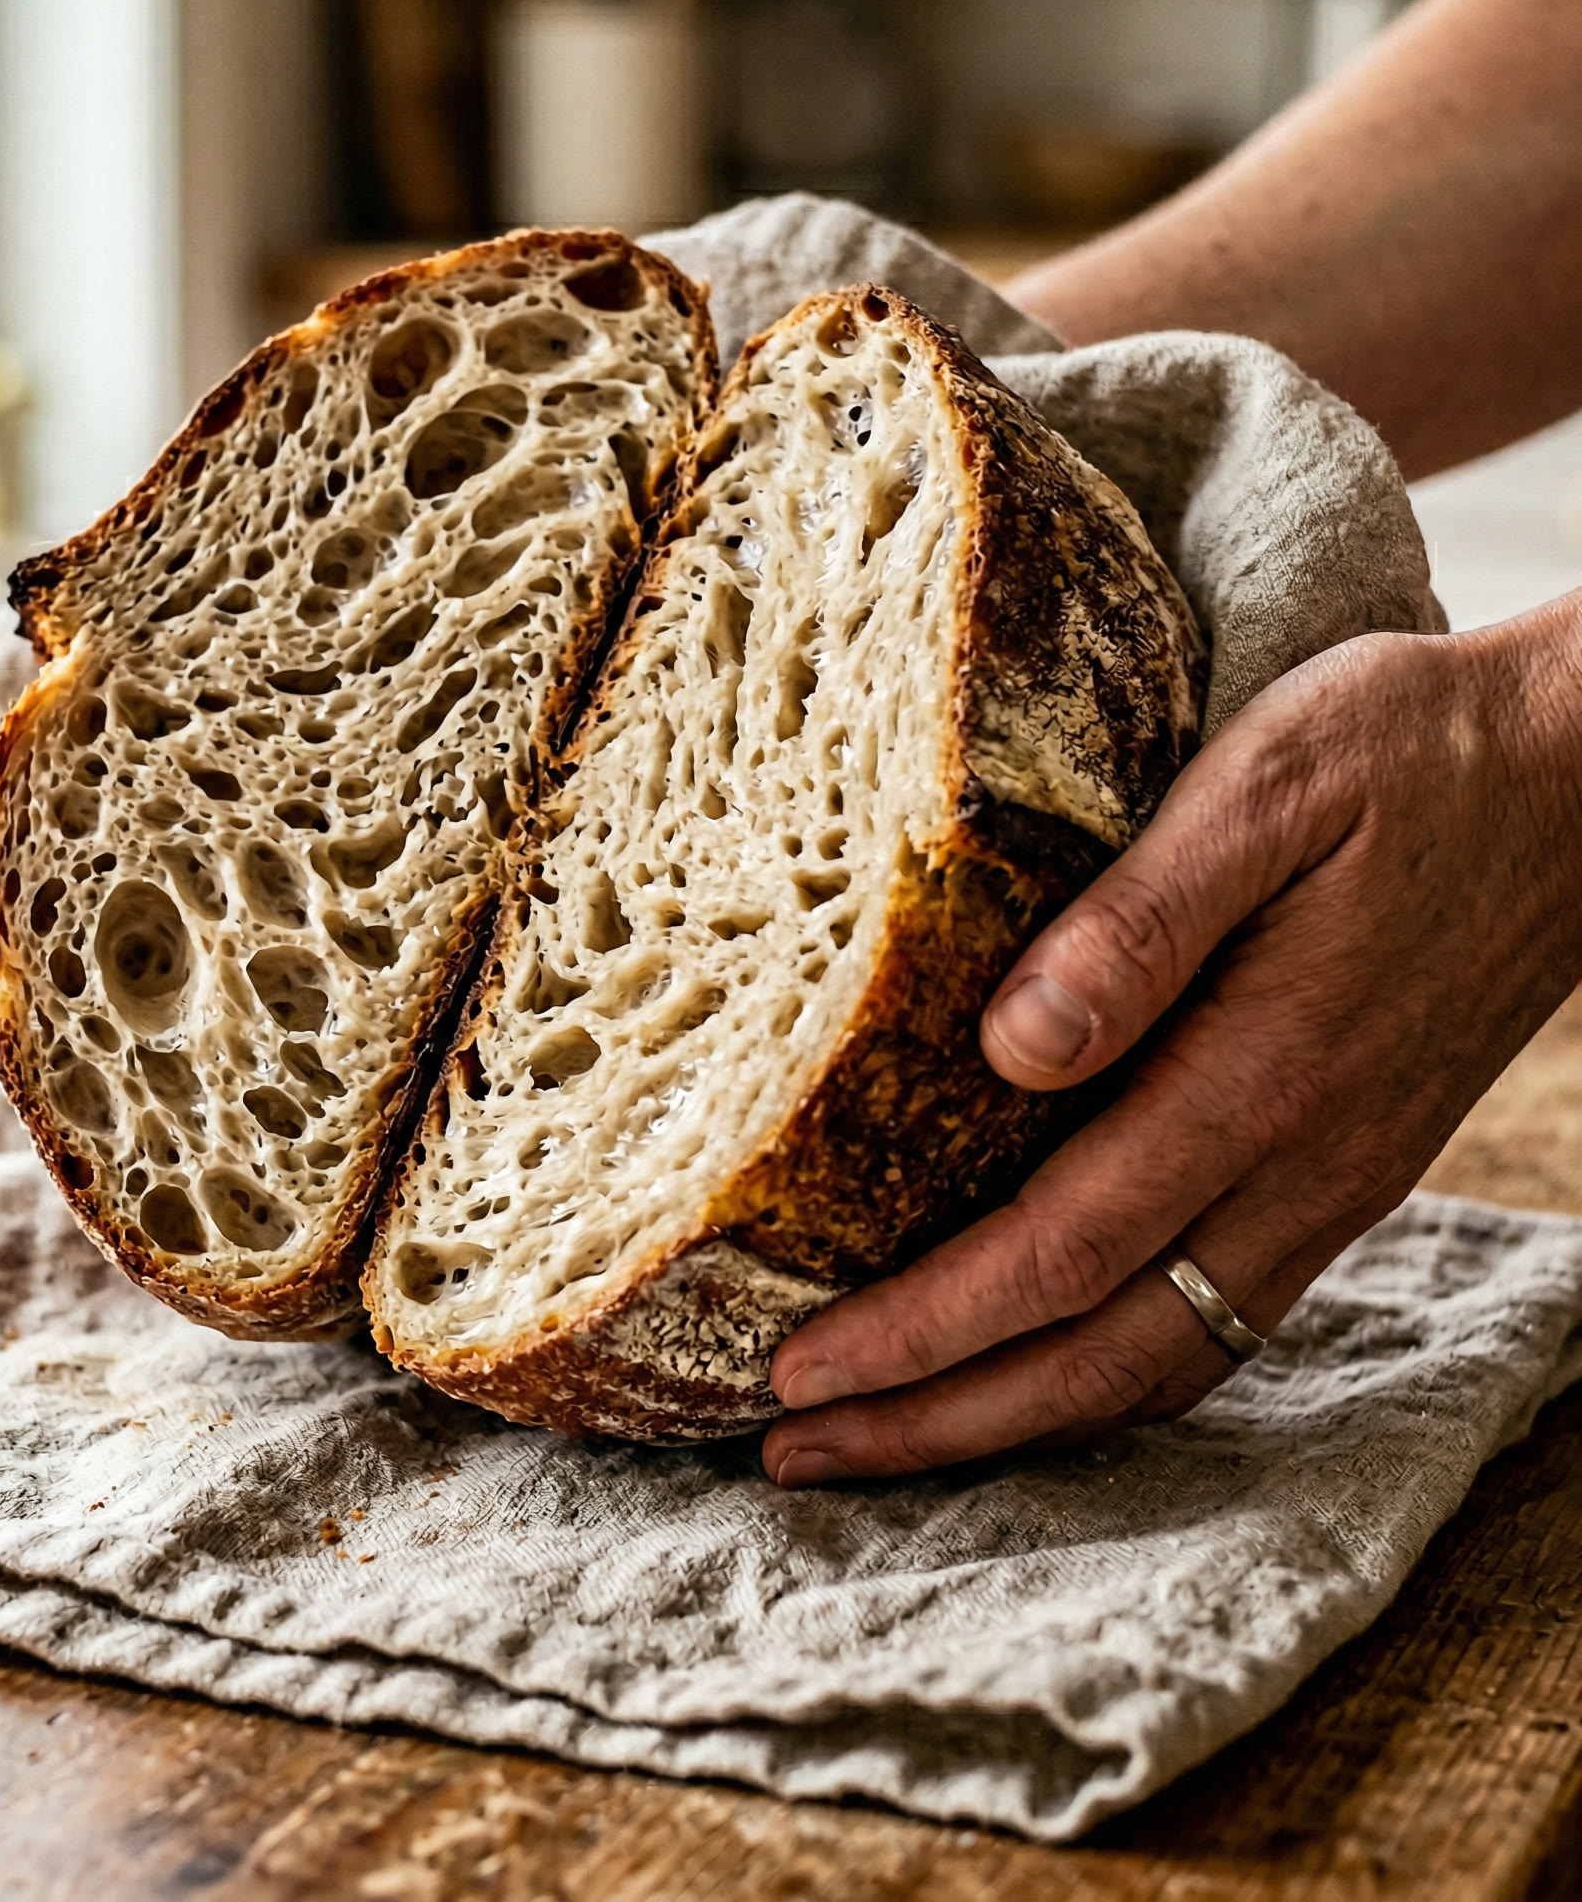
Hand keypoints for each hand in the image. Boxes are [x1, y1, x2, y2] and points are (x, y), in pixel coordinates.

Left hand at [763, 593, 1581, 1485]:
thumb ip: (1140, 922)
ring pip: (1159, 1360)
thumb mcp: (1269, 786)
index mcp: (1261, 1079)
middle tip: (794, 1450)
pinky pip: (1216, 1320)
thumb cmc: (1411, 757)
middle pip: (1098, 1356)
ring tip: (885, 1434)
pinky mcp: (1345, 1170)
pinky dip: (1107, 1374)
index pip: (1057, 1255)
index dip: (921, 1329)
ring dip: (1013, 1415)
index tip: (796, 1368)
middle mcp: (1300, 1168)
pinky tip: (1037, 1366)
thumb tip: (1012, 1050)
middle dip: (938, 1418)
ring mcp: (1331, 1184)